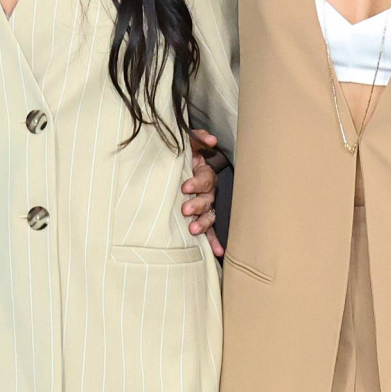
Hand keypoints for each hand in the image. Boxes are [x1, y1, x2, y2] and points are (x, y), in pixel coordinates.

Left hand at [182, 128, 223, 256]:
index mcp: (204, 174)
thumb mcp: (187, 144)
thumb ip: (196, 138)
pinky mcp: (200, 218)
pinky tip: (218, 253)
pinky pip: (209, 231)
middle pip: (207, 199)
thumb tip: (211, 139)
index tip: (185, 187)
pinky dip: (213, 241)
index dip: (197, 183)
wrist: (172, 168)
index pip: (205, 178)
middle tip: (185, 210)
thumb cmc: (181, 156)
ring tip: (192, 230)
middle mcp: (207, 192)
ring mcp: (205, 206)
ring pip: (208, 216)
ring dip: (203, 224)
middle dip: (197, 205)